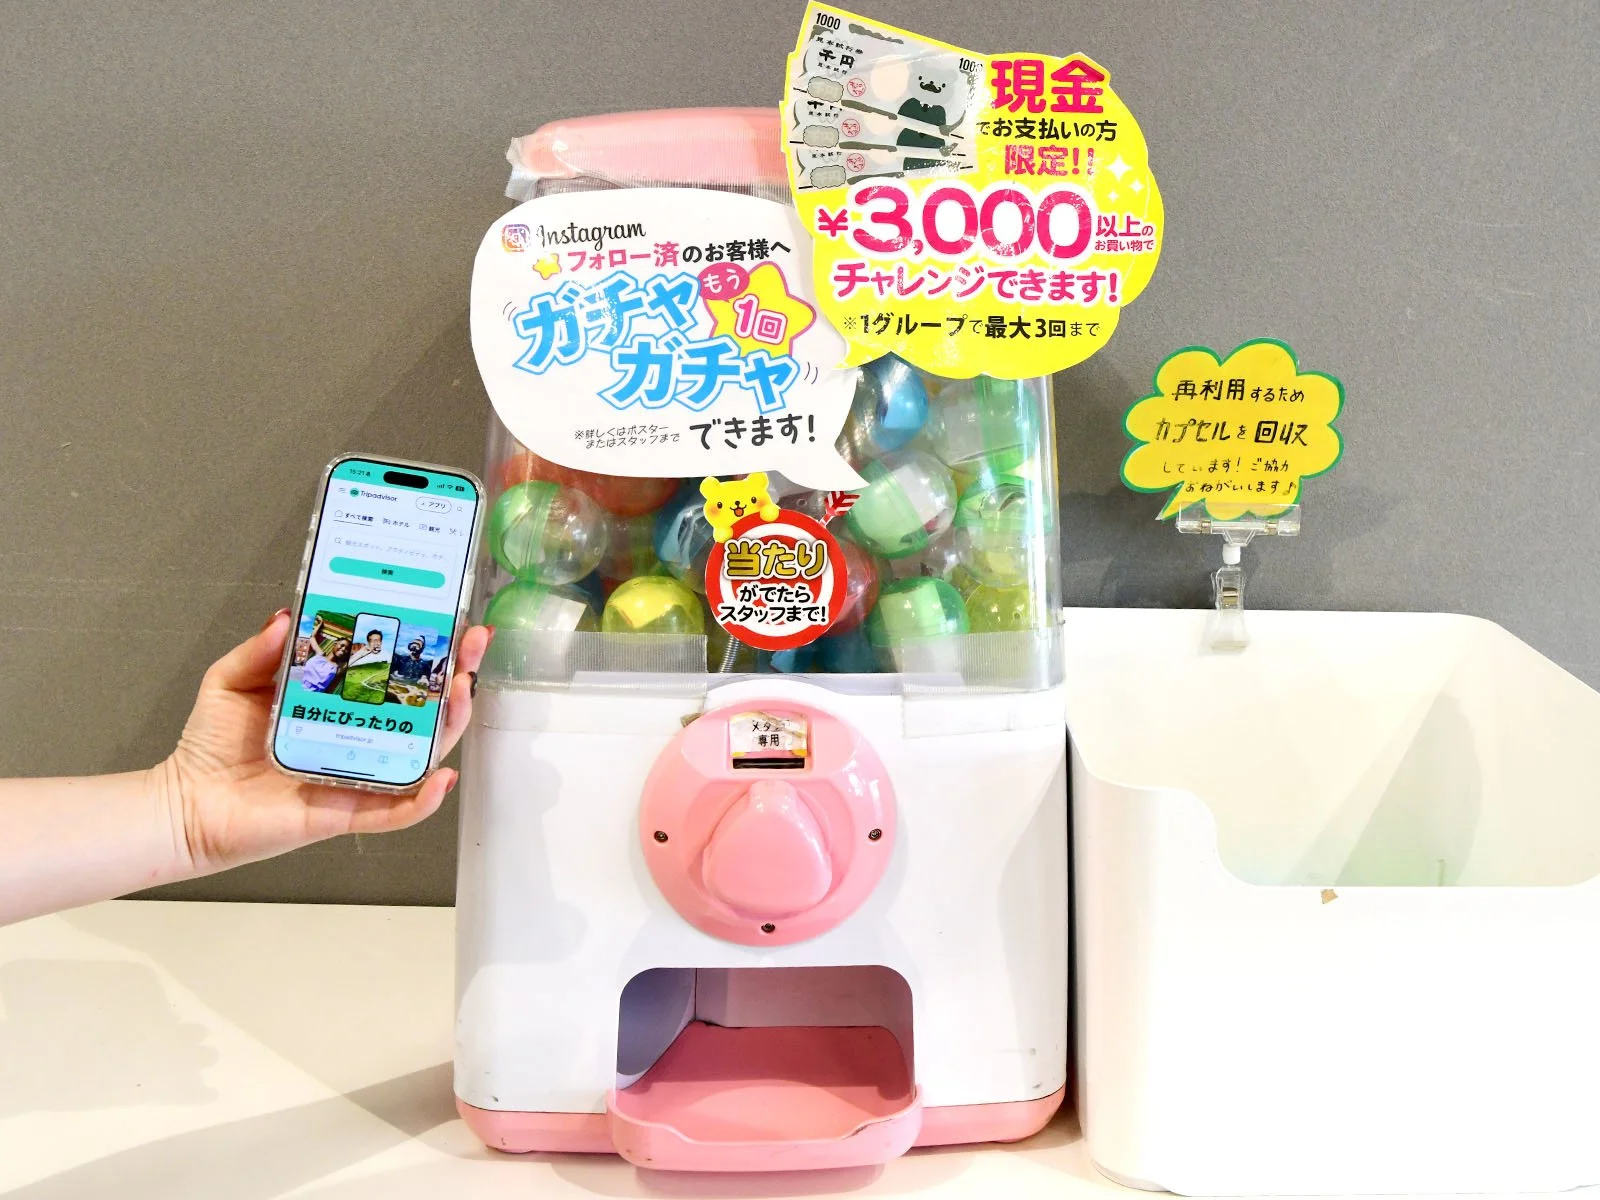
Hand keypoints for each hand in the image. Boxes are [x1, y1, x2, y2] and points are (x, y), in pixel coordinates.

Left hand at [152, 610, 491, 876]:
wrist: (186, 803)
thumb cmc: (211, 746)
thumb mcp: (232, 680)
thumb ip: (260, 650)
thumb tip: (287, 615)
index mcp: (341, 705)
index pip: (394, 675)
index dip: (426, 650)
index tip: (449, 620)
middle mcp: (359, 739)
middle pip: (424, 711)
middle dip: (456, 678)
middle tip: (472, 646)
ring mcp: (358, 776)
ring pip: (422, 755)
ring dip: (450, 726)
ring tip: (461, 694)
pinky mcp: (345, 812)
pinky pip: (395, 812)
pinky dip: (423, 801)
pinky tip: (440, 778)